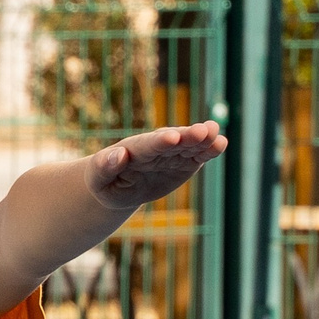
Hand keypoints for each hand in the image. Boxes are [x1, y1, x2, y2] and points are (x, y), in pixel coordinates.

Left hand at [85, 121, 227, 209]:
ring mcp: (172, 153)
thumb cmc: (104, 182)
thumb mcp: (97, 179)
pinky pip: (198, 156)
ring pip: (189, 145)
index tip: (173, 137)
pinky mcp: (184, 163)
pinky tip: (221, 144)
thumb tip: (118, 154)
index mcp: (134, 149)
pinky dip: (209, 150)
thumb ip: (104, 166)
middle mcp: (156, 147)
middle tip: (203, 131)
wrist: (120, 187)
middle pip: (174, 140)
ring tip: (216, 134)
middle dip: (187, 136)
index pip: (148, 144)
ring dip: (203, 140)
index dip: (160, 141)